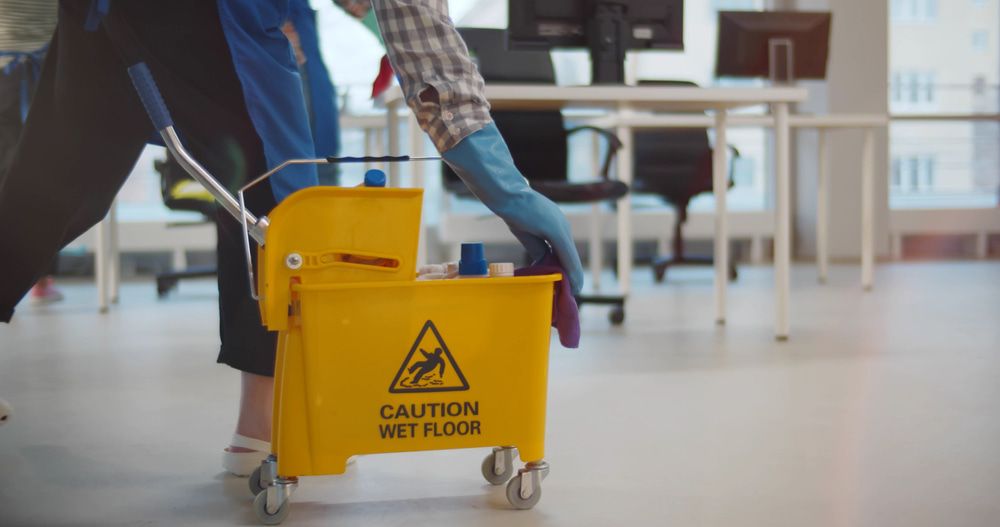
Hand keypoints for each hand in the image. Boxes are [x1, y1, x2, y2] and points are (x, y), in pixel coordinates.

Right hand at [441, 123, 583, 293]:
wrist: (506, 196)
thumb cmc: (513, 210)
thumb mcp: (528, 233)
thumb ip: (537, 248)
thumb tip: (543, 263)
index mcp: (556, 225)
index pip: (564, 251)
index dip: (565, 268)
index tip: (565, 283)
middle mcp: (563, 226)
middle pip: (570, 256)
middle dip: (571, 275)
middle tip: (571, 292)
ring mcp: (561, 227)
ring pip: (571, 257)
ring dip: (573, 276)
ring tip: (575, 291)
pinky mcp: (556, 231)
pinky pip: (567, 255)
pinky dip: (571, 271)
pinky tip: (574, 283)